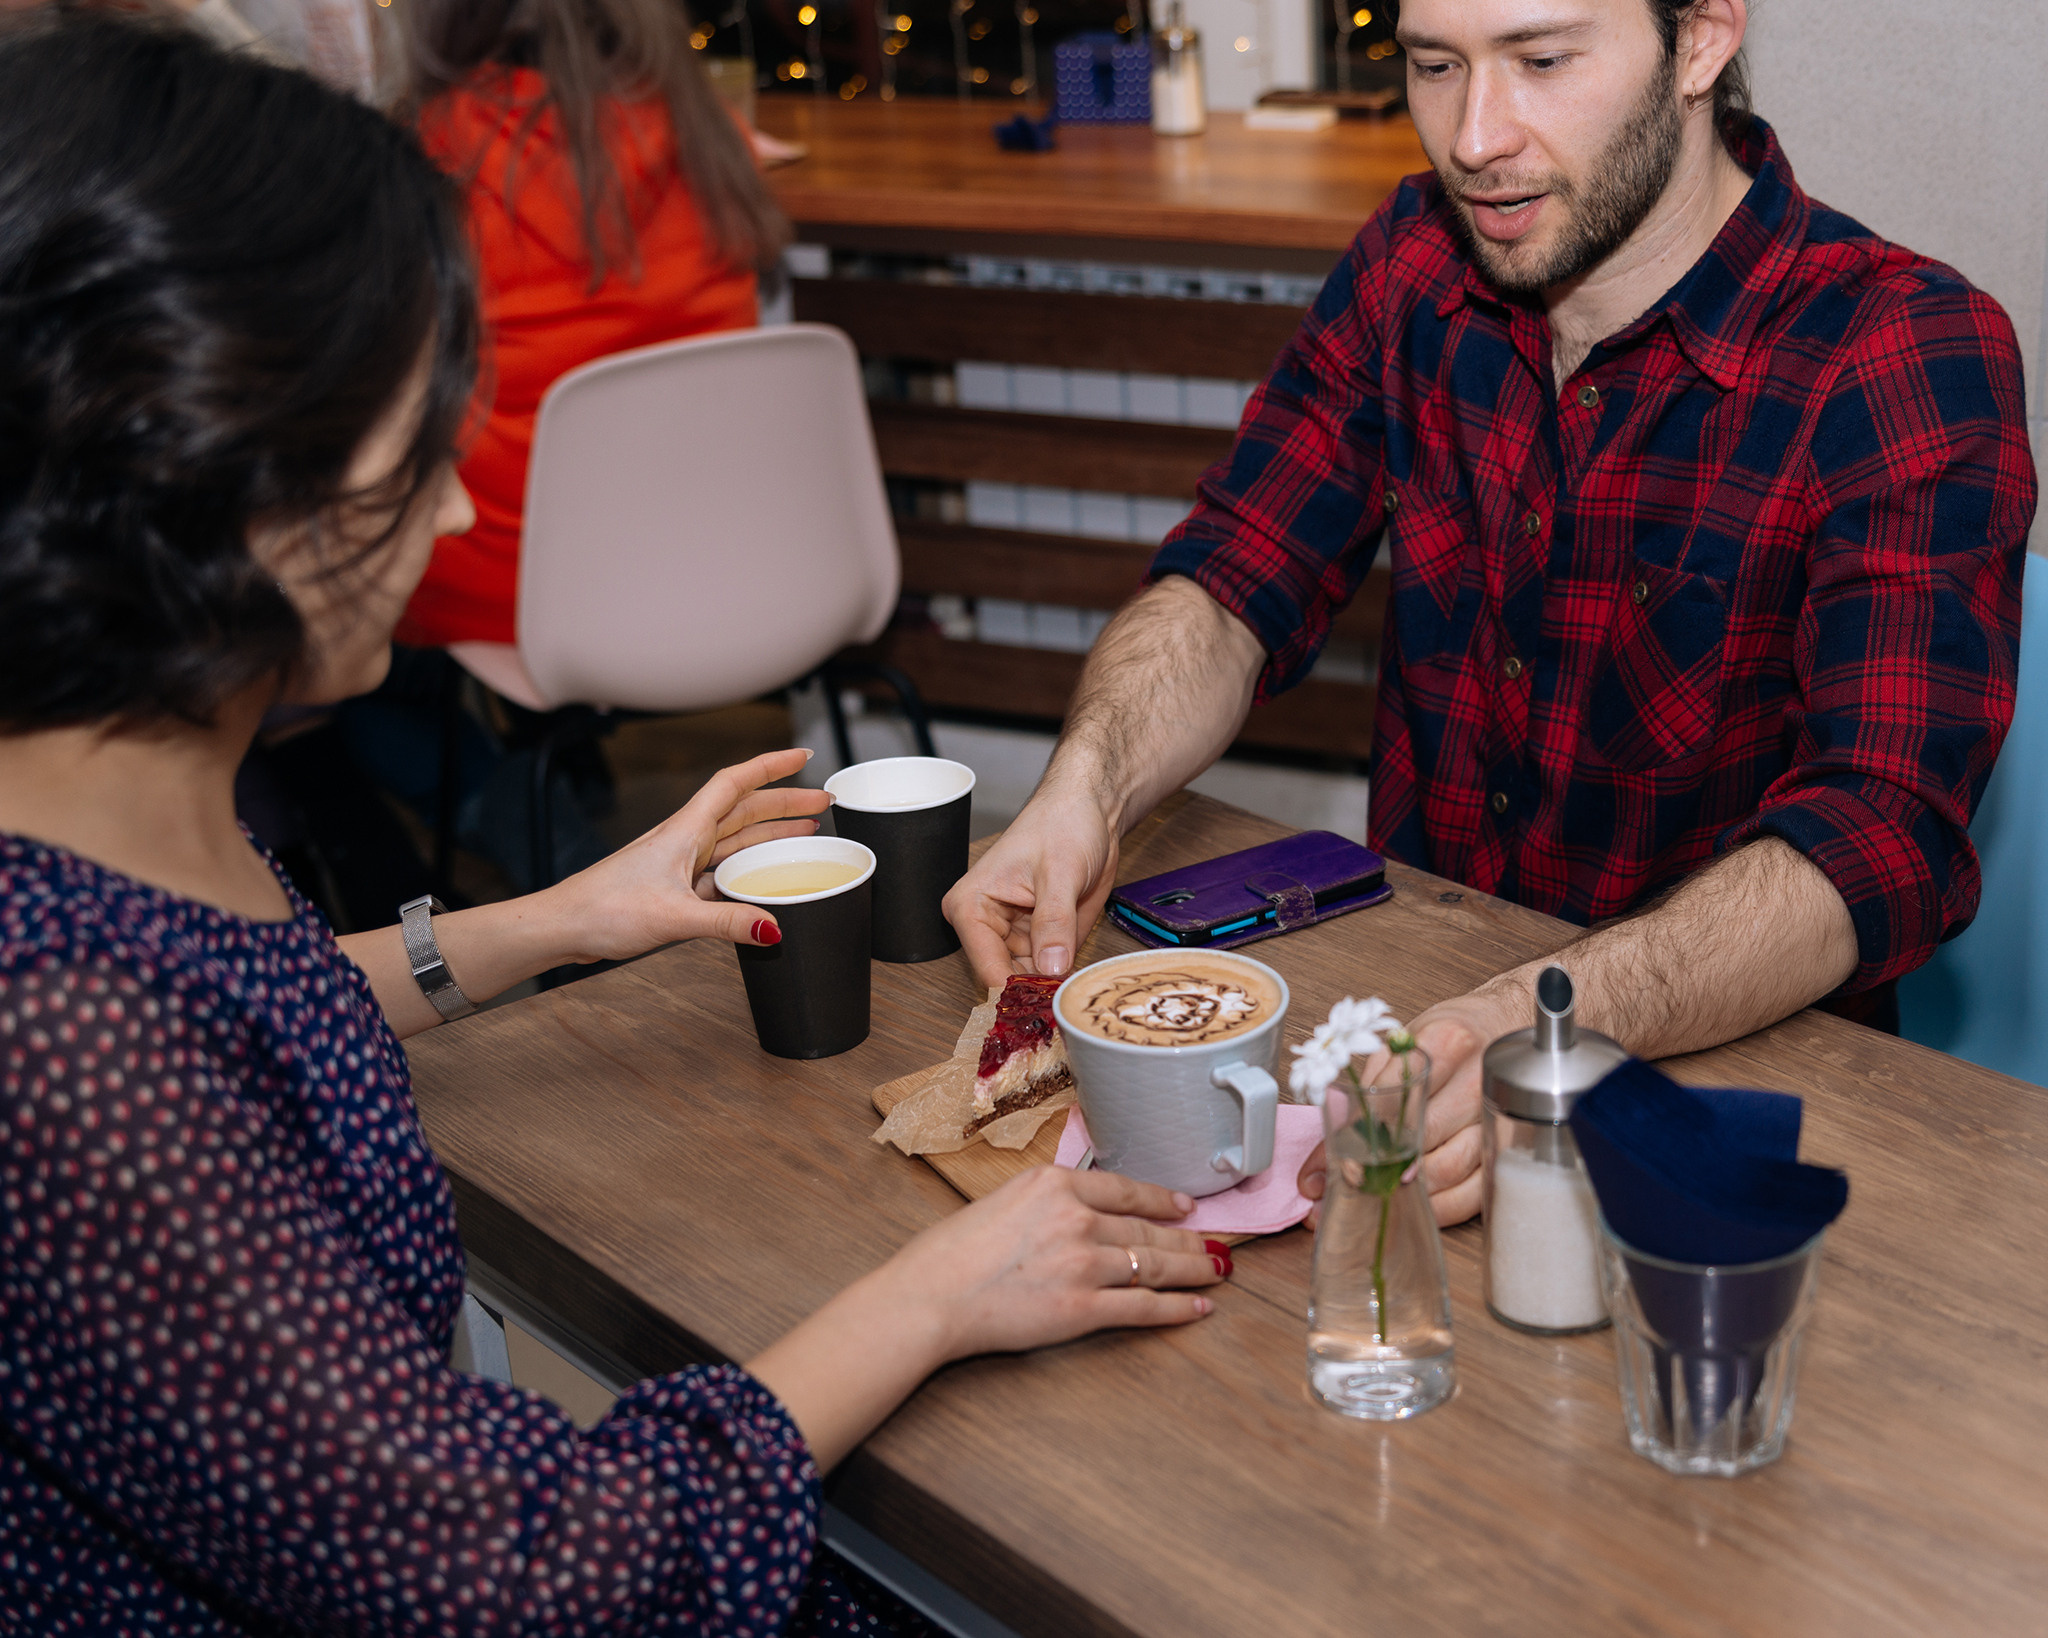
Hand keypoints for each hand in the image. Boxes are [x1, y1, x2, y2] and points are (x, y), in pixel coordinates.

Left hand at [544, 748, 830, 962]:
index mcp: (684, 830)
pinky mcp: (675, 885)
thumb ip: (726, 924)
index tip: (803, 755)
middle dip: (785, 801)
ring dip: (771, 831)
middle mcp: (685, 838)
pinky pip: (723, 868)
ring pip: (736, 837)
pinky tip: (768, 877)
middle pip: (744, 809)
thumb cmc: (603, 910)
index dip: (771, 765)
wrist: (563, 925)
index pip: (735, 783)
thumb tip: (774, 927)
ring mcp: (680, 861)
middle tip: (824, 801)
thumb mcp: (672, 918)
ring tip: (808, 831)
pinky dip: (751, 866)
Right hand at [878, 1165, 1224, 1360]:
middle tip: (1214, 1244)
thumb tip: (1075, 1213)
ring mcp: (1083, 1264)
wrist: (931, 1295)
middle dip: (1186, 1239)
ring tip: (1217, 1271)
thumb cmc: (949, 1252)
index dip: (1161, 1200)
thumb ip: (1044, 1204)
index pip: (1124, 1189)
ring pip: (1153, 1265)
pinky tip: (1198, 1307)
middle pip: (1146, 1229)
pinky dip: (1176, 1308)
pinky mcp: (1082, 1309)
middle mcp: (1076, 1218)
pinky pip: (1142, 1307)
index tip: (1184, 1207)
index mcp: (1053, 1183)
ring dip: (1192, 1270)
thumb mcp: (1001, 1201)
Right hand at [942, 781, 1120, 987]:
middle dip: (1036, 995)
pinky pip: (1050, 974)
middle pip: (1006, 981)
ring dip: (1053, 991)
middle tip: (1066, 1005)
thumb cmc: (1062, 824)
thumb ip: (1054, 922)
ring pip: (1029, 984)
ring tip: (1075, 995)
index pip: (986, 966)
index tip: (1046, 1007)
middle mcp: (987, 927)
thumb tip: (1051, 967)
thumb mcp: (1060, 873)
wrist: (1089, 811)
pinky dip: (1066, 980)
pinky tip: (1080, 983)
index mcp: (972, 907)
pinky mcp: (1042, 941)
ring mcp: (1016, 937)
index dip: (1016, 990)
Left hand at [1296, 979, 1530, 1227]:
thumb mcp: (1401, 1047)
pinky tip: (1421, 1205)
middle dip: (1377, 1171)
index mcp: (1446, 1044)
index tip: (1335, 1166)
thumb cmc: (1451, 1036)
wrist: (1507, 1026)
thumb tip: (1327, 1152)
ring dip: (1408, 1193)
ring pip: (1447, 1170)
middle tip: (1351, 1189)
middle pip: (1419, 1139)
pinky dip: (1443, 1206)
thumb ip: (1366, 1092)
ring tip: (1379, 1199)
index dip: (1358, 1138)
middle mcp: (1477, 1080)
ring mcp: (1499, 1117)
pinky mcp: (1510, 1148)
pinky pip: (1475, 1190)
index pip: (1392, 1099)